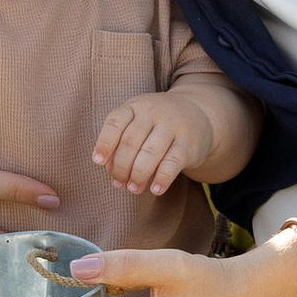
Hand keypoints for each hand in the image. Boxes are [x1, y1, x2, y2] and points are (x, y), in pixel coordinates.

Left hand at [92, 91, 208, 196]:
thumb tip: (109, 169)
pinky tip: (155, 190)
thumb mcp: (138, 123)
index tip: (98, 162)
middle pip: (130, 142)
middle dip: (121, 167)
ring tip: (133, 189)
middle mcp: (153, 112)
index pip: (115, 122)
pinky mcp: (189, 143)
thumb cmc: (157, 124)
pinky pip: (172, 162)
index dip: (105, 143)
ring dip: (138, 175)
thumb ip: (121, 142)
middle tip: (118, 184)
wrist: (198, 113)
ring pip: (150, 153)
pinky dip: (162, 178)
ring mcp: (173, 126)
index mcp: (135, 106)